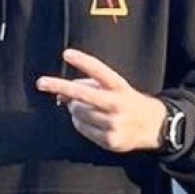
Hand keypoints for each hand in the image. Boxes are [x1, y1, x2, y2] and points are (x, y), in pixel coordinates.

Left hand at [36, 48, 167, 152]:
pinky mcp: (110, 140)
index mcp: (119, 86)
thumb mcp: (114, 87)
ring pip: (78, 112)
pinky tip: (91, 120)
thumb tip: (60, 94)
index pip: (99, 71)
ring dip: (74, 108)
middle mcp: (117, 104)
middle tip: (41, 83)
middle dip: (60, 87)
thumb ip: (89, 85)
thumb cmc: (126, 101)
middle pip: (82, 94)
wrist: (153, 126)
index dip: (83, 61)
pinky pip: (82, 128)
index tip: (66, 53)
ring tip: (84, 107)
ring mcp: (113, 124)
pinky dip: (80, 123)